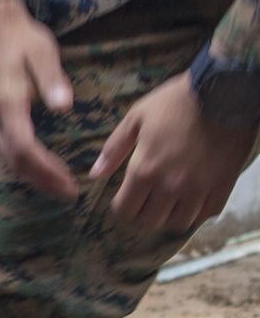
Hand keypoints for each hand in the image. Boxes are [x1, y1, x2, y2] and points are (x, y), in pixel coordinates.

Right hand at [0, 0, 77, 199]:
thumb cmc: (21, 39)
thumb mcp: (42, 51)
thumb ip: (52, 78)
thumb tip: (64, 106)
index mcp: (7, 103)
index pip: (24, 148)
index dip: (45, 170)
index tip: (69, 182)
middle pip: (15, 161)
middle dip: (42, 180)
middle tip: (70, 193)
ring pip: (8, 159)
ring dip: (33, 176)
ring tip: (59, 186)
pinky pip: (6, 151)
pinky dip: (24, 165)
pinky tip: (41, 168)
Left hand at [90, 70, 258, 234]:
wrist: (223, 93)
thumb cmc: (175, 102)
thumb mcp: (136, 117)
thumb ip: (114, 149)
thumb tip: (95, 174)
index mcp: (145, 170)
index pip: (126, 209)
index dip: (121, 207)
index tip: (125, 198)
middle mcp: (170, 187)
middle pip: (150, 221)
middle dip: (142, 214)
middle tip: (145, 201)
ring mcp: (198, 191)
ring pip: (177, 223)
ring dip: (169, 216)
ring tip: (167, 203)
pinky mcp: (221, 189)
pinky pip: (205, 215)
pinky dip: (195, 212)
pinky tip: (191, 199)